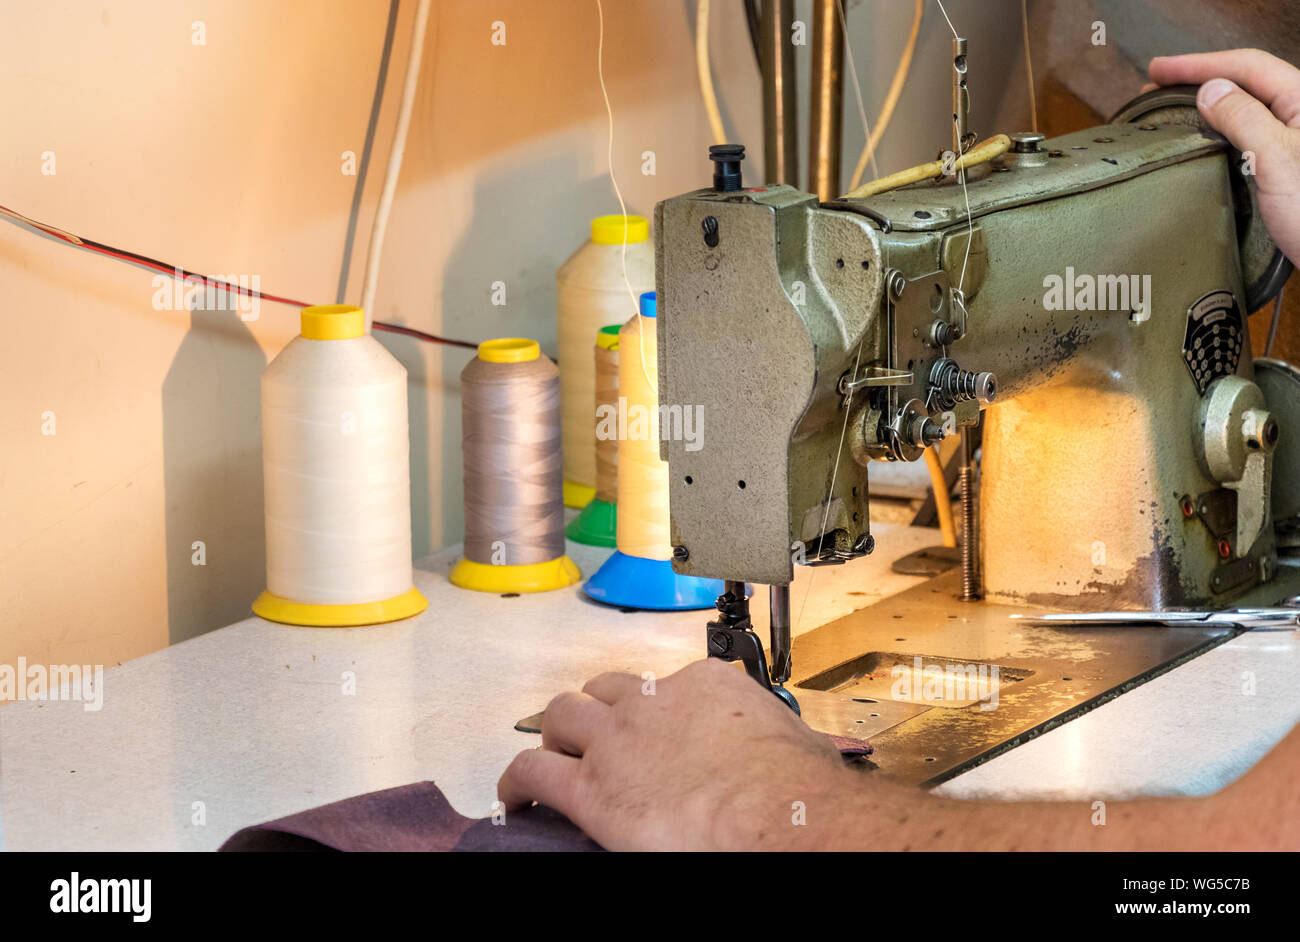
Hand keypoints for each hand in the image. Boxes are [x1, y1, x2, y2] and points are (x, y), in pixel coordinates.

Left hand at [497, 658, 854, 849]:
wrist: (775, 817)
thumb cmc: (795, 788)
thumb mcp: (795, 741)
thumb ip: (775, 738)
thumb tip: (793, 755)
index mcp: (705, 686)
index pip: (667, 684)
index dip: (657, 707)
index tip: (658, 726)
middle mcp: (654, 703)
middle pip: (603, 689)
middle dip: (595, 709)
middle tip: (594, 733)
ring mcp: (617, 742)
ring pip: (561, 716)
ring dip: (555, 734)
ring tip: (552, 754)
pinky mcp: (590, 789)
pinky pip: (533, 772)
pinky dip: (517, 781)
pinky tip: (515, 796)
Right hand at [1149, 50, 1299, 266]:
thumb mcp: (1276, 159)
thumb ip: (1244, 119)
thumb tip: (1209, 90)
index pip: (1247, 66)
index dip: (1199, 64)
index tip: (1158, 71)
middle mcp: (1299, 118)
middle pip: (1245, 84)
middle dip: (1199, 81)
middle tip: (1155, 89)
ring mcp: (1291, 145)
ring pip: (1244, 112)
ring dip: (1205, 108)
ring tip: (1169, 112)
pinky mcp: (1283, 170)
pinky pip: (1245, 139)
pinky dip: (1216, 134)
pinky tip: (1197, 143)